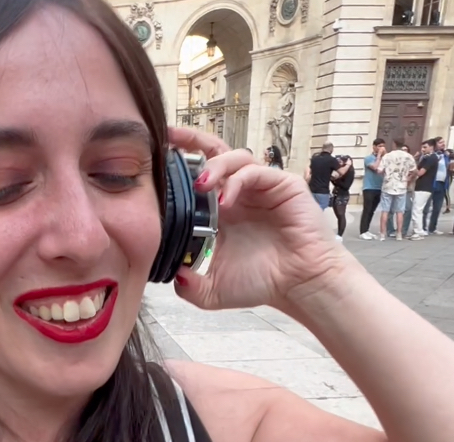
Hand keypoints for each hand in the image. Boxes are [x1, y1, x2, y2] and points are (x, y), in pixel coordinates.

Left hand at [166, 127, 353, 316]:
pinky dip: (238, 180)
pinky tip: (227, 200)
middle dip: (190, 141)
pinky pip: (256, 171)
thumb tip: (171, 276)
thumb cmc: (264, 282)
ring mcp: (261, 187)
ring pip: (235, 157)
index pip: (196, 176)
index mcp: (220, 211)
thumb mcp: (214, 291)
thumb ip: (189, 287)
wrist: (300, 286)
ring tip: (202, 184)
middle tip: (168, 138)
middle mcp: (239, 193)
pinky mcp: (282, 185)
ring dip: (214, 166)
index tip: (153, 160)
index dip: (178, 165)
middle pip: (213, 153)